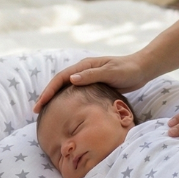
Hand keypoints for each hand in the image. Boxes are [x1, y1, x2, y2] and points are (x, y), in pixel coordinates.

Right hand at [32, 53, 150, 113]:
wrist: (142, 68)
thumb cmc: (128, 70)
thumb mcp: (111, 72)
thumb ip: (92, 75)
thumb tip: (70, 79)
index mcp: (85, 65)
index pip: (61, 78)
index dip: (48, 91)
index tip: (40, 104)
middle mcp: (84, 70)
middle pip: (59, 83)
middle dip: (47, 96)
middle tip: (36, 111)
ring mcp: (88, 77)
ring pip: (66, 88)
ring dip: (54, 98)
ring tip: (45, 112)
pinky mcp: (94, 84)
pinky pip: (75, 92)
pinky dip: (66, 100)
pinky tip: (64, 110)